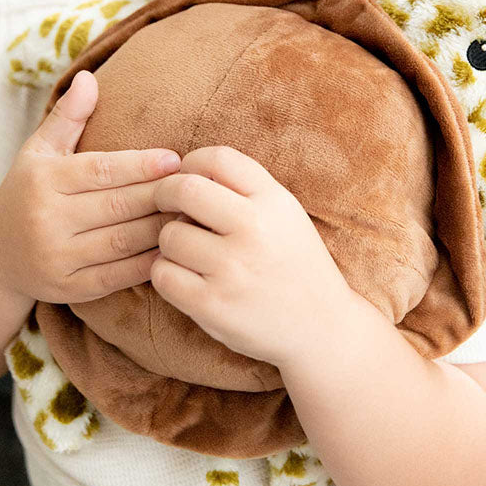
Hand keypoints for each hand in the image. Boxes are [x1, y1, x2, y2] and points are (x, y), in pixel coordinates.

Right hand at [0, 70, 181, 304]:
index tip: (175, 159)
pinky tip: (176, 249)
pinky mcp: (69, 291)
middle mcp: (46, 220)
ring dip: (163, 229)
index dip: (141, 165)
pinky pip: (118, 276)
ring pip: (123, 243)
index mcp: (42, 181)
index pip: (101, 170)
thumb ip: (67, 116)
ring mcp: (57, 259)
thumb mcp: (38, 151)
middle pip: (118, 207)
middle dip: (161, 195)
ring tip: (195, 215)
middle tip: (198, 186)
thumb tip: (88, 77)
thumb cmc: (25, 192)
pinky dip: (149, 263)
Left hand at [151, 145, 355, 366]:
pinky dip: (167, 273)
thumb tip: (186, 169)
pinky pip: (163, 274)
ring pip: (169, 235)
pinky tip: (185, 275)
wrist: (321, 327)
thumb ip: (246, 188)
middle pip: (184, 189)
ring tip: (188, 250)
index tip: (188, 176)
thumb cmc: (294, 263)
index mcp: (274, 201)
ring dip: (170, 240)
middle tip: (168, 206)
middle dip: (166, 194)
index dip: (192, 162)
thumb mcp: (286, 214)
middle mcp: (254, 230)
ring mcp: (232, 269)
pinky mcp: (212, 305)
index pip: (218, 158)